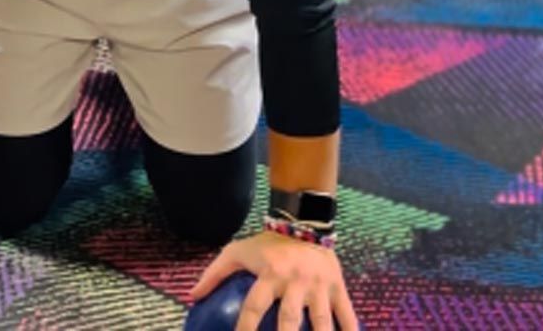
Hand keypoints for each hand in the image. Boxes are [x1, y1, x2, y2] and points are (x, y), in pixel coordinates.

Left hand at [188, 230, 357, 330]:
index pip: (254, 307)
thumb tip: (192, 296)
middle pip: (289, 318)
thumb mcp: (237, 252)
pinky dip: (350, 330)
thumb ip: (214, 274)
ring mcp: (319, 287)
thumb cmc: (266, 244)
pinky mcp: (338, 288)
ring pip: (321, 320)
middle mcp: (295, 283)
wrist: (305, 222)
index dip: (246, 327)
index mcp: (270, 275)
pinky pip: (346, 314)